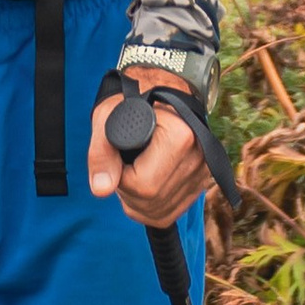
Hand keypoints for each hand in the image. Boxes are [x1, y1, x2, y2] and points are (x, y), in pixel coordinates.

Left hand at [86, 97, 208, 227]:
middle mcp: (199, 157)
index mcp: (180, 136)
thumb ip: (100, 153)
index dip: (121, 177)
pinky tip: (144, 185)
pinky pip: (171, 212)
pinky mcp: (202, 183)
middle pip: (152, 201)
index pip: (143, 185)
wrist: (162, 92)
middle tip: (122, 165)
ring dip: (138, 201)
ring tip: (134, 171)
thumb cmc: (132, 101)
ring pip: (161, 212)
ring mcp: (203, 172)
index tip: (119, 157)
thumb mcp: (107, 117)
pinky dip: (151, 206)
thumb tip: (102, 189)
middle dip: (128, 192)